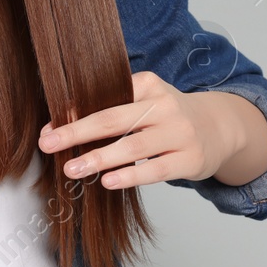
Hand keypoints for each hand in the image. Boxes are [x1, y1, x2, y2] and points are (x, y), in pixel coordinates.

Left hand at [36, 71, 240, 189]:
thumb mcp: (145, 101)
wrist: (218, 128)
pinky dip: (129, 176)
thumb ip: (112, 107)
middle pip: (114, 119)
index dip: (75, 114)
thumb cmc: (167, 116)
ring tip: (72, 169)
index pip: (106, 98)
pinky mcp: (190, 159)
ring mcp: (180, 133)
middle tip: (48, 145)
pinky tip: (107, 181)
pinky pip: (155, 170)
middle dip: (77, 133)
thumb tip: (60, 125)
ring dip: (99, 159)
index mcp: (149, 84)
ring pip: (134, 147)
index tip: (48, 129)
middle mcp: (165, 105)